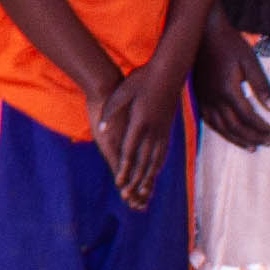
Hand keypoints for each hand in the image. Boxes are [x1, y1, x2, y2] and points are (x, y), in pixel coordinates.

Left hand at [95, 56, 186, 210]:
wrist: (168, 71)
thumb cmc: (142, 79)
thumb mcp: (122, 93)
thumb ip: (111, 112)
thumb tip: (101, 129)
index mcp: (140, 122)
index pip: (130, 150)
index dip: (124, 168)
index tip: (120, 183)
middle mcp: (154, 130)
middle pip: (144, 161)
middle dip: (136, 181)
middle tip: (130, 198)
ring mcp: (163, 130)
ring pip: (156, 159)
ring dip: (149, 178)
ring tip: (144, 194)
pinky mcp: (168, 128)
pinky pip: (163, 152)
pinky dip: (158, 165)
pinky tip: (156, 173)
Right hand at [192, 19, 269, 153]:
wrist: (204, 33)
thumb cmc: (230, 44)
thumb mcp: (250, 61)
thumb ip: (262, 85)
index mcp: (228, 90)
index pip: (248, 117)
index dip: (262, 127)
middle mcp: (215, 98)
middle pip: (235, 126)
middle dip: (253, 136)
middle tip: (268, 142)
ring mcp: (205, 98)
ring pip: (221, 127)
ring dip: (238, 139)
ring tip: (252, 147)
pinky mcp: (200, 96)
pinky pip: (209, 120)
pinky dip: (221, 131)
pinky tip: (230, 134)